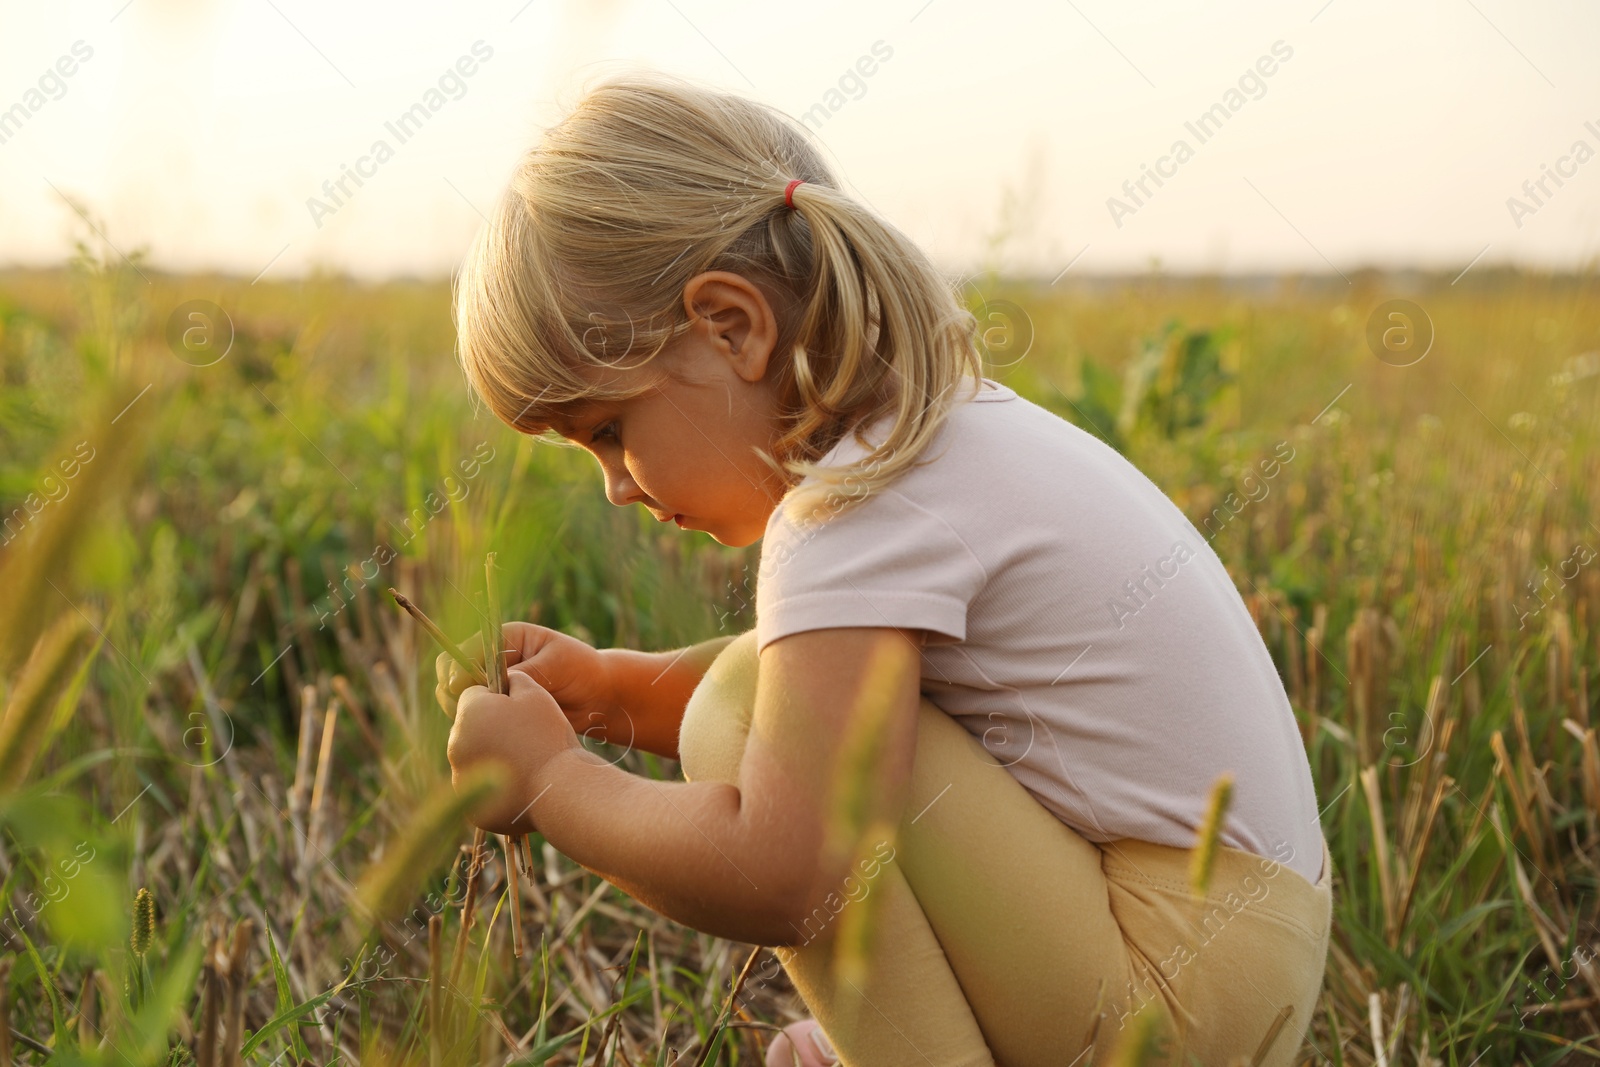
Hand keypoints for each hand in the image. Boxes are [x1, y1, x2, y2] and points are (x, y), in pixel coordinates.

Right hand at [435, 622, 616, 727]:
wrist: (600, 697)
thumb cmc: (583, 670)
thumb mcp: (557, 665)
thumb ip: (527, 672)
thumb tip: (495, 686)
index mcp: (505, 639)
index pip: (466, 649)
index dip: (458, 668)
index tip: (462, 686)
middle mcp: (493, 662)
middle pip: (453, 673)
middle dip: (454, 691)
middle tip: (466, 708)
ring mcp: (493, 687)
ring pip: (458, 699)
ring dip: (462, 711)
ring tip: (477, 723)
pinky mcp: (499, 711)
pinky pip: (475, 718)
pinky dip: (475, 726)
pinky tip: (486, 735)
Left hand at [447, 670, 581, 834]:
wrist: (560, 790)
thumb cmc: (549, 737)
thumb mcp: (536, 694)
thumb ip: (514, 679)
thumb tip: (503, 678)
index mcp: (469, 713)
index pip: (473, 695)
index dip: (497, 699)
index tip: (518, 710)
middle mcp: (456, 745)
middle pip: (470, 728)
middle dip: (491, 728)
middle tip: (525, 737)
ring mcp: (462, 780)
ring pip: (474, 759)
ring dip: (492, 757)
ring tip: (526, 762)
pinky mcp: (473, 809)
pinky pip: (482, 793)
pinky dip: (497, 789)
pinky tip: (522, 785)